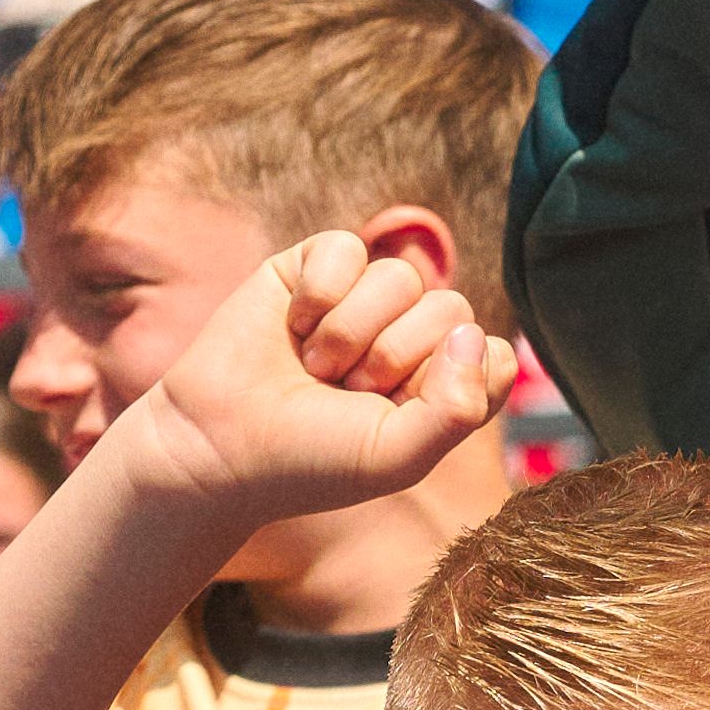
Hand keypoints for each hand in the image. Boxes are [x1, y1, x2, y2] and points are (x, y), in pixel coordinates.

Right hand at [107, 234, 513, 529]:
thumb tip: (471, 332)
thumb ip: (458, 409)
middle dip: (391, 359)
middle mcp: (413, 338)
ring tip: (314, 367)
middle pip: (451, 309)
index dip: (451, 381)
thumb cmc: (308, 461)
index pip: (494, 355)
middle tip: (342, 394)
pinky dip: (320, 292)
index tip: (399, 413)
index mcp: (444, 388)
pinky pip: (349, 248)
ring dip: (350, 332)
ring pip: (401, 277)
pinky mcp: (317, 268)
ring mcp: (366, 300)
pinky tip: (292, 327)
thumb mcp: (396, 456)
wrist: (216, 444)